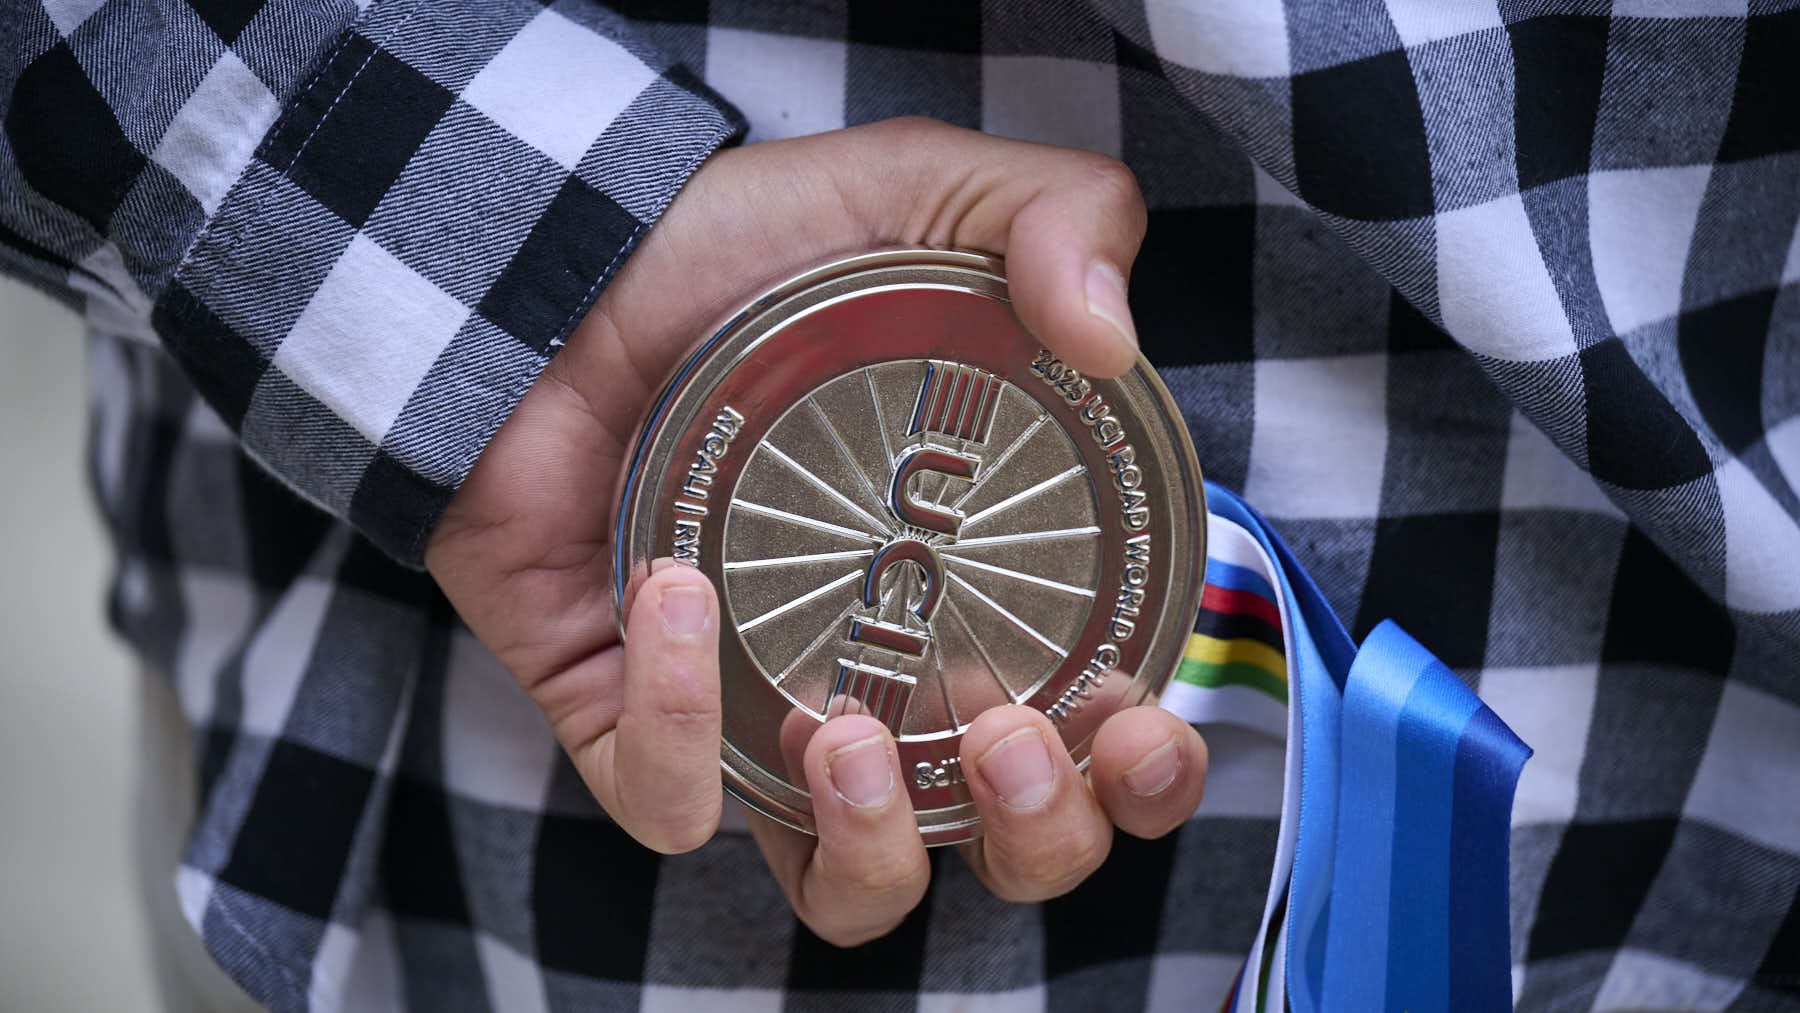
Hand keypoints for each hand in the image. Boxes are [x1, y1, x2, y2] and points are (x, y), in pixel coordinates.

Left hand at [424, 117, 1208, 945]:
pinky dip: (679, 730)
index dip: (1145, 774)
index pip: (1102, 740)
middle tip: (1020, 736)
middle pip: (1006, 850)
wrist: (555, 268)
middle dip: (1041, 835)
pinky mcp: (633, 722)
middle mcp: (892, 679)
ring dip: (878, 850)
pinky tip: (680, 596)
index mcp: (984, 594)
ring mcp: (761, 715)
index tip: (1137, 724)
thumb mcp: (925, 194)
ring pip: (848, 888)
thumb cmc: (746, 249)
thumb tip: (1111, 339)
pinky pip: (667, 805)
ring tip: (855, 736)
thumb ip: (1059, 215)